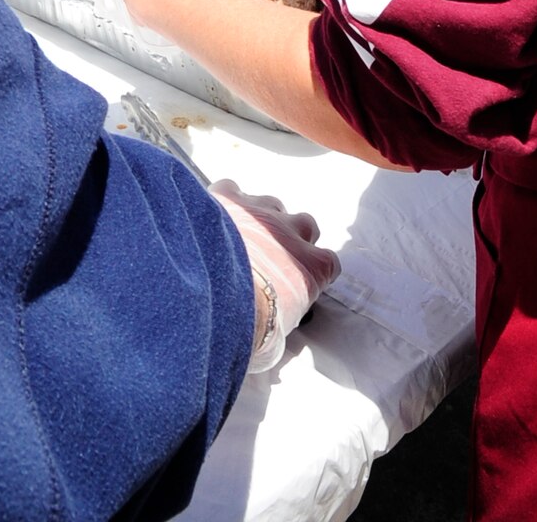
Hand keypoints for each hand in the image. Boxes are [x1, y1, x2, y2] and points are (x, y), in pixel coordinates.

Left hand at [211, 181, 340, 372]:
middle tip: (269, 260)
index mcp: (313, 267)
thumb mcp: (274, 344)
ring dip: (261, 220)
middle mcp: (293, 231)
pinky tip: (213, 222)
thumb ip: (282, 328)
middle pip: (305, 226)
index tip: (299, 284)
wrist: (207, 295)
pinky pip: (232, 191)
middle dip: (292, 239)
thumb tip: (272, 333)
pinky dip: (226, 204)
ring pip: (271, 205)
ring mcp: (262, 210)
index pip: (329, 264)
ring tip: (239, 242)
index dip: (313, 272)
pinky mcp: (230, 196)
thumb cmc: (245, 326)